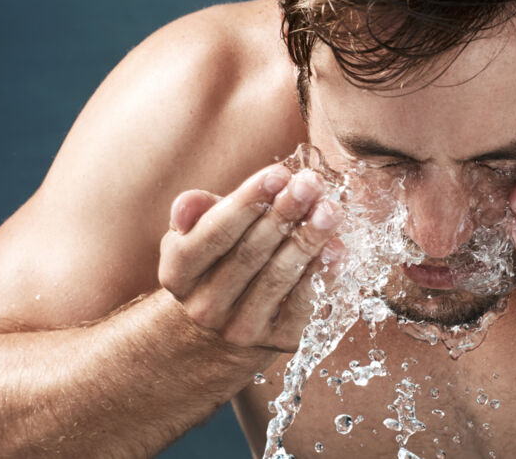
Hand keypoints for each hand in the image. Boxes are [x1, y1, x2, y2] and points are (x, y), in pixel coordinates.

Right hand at [158, 164, 342, 351]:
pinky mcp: (277, 341)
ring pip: (279, 277)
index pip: (214, 233)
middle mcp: (205, 306)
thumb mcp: (197, 234)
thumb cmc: (218, 260)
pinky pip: (304, 305)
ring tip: (330, 209)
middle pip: (250, 253)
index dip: (248, 201)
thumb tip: (189, 203)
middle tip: (311, 183)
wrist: (226, 325)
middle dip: (285, 213)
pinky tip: (337, 247)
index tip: (279, 174)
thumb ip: (196, 212)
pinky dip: (322, 274)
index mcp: (178, 273)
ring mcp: (240, 329)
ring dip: (308, 239)